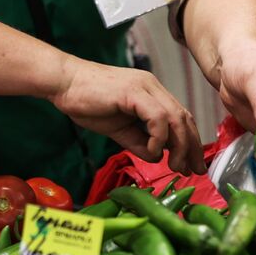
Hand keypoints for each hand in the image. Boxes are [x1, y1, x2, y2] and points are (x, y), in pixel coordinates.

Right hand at [48, 57, 204, 173]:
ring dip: (180, 146)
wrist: (63, 83)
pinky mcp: (133, 91)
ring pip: (176, 117)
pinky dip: (159, 137)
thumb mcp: (118, 128)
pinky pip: (157, 117)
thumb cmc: (86, 102)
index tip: (190, 165)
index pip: (180, 117)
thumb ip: (139, 141)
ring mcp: (145, 87)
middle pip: (184, 118)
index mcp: (151, 93)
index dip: (190, 142)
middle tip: (192, 170)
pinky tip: (153, 151)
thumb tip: (158, 157)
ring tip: (175, 166)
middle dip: (192, 147)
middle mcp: (153, 87)